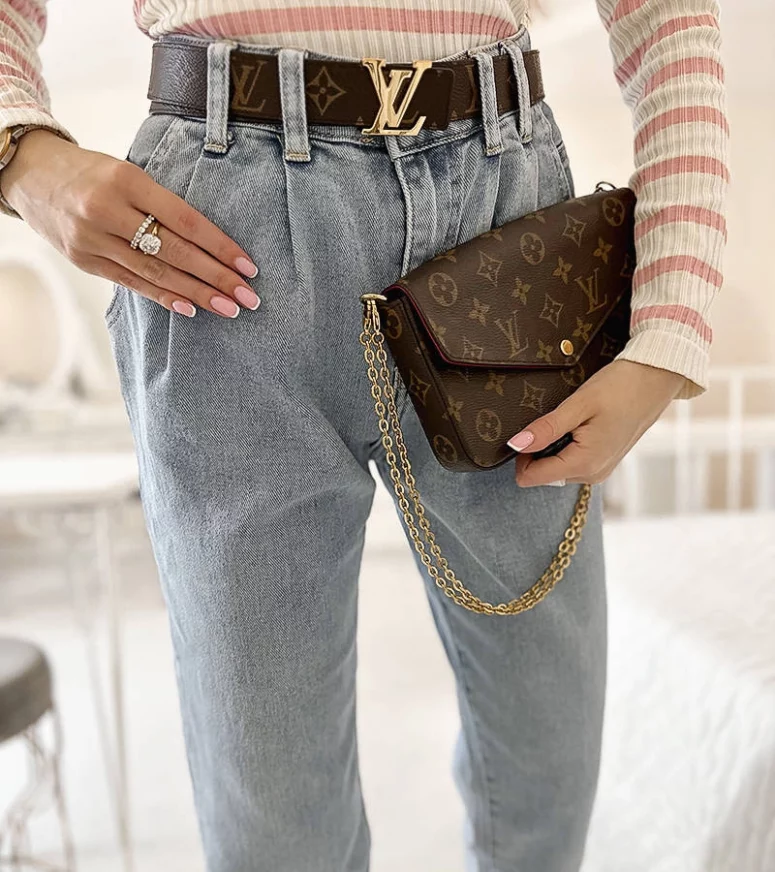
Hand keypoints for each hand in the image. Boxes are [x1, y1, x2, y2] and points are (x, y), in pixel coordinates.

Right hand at [0, 129, 259, 317]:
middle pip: (173, 252)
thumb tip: (211, 244)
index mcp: (126, 180)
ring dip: (196, 293)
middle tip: (248, 298)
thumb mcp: (128, 173)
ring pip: (155, 272)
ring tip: (228, 307)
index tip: (248, 267)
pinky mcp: (85, 260)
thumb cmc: (93, 173)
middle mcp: (107, 210)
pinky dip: (163, 297)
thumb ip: (162, 204)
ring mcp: (92, 239)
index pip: (184, 220)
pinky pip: (132, 283)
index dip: (219, 246)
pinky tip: (190, 308)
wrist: (31, 174)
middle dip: (216, 278)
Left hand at [508, 359, 687, 486]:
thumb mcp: (578, 405)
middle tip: (559, 419)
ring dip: (555, 446)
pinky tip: (583, 424)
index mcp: (584, 464)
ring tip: (574, 419)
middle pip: (543, 473)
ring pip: (557, 467)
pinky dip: (568, 445)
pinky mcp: (605, 462)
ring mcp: (600, 470)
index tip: (531, 430)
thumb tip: (516, 444)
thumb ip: (546, 429)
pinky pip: (573, 461)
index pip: (531, 477)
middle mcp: (592, 474)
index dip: (521, 455)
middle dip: (540, 449)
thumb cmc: (620, 387)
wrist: (657, 379)